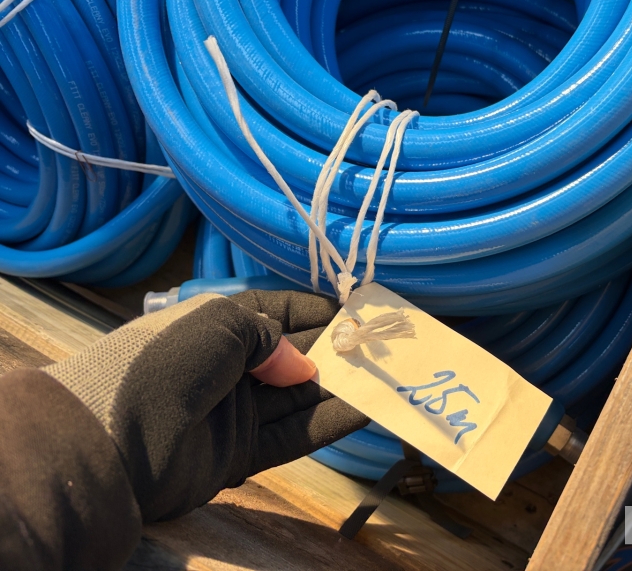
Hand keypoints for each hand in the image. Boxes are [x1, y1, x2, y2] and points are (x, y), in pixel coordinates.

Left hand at [42, 290, 367, 521]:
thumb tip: (301, 367)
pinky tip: (367, 410)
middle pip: (294, 355)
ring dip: (343, 387)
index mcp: (219, 325)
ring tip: (386, 377)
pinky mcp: (243, 452)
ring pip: (301, 396)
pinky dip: (331, 423)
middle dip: (337, 350)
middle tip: (383, 346)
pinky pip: (295, 434)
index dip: (317, 311)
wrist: (114, 438)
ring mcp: (238, 411)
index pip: (277, 311)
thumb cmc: (168, 361)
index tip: (359, 310)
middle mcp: (231, 366)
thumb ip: (270, 336)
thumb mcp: (220, 325)